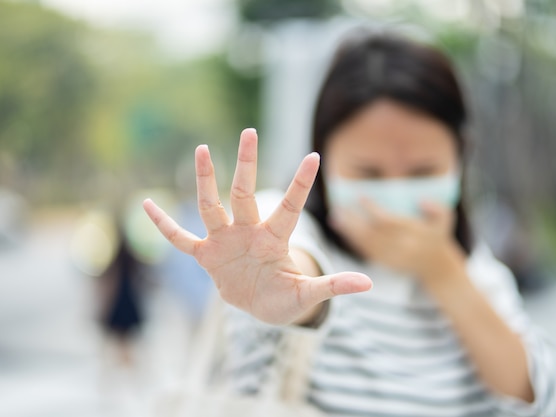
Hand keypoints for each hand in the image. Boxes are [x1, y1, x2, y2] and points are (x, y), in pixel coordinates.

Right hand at [143, 128, 371, 324]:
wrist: (261, 306)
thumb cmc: (286, 298)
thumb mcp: (307, 294)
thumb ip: (332, 286)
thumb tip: (369, 285)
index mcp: (275, 239)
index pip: (290, 207)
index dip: (300, 184)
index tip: (315, 156)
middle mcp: (249, 232)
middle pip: (245, 193)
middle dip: (248, 164)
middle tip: (250, 131)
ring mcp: (225, 241)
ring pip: (212, 206)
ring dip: (206, 180)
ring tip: (203, 149)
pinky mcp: (207, 256)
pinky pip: (181, 239)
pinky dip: (164, 225)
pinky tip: (145, 204)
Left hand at [330, 198, 464, 284]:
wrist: (437, 269)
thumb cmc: (437, 237)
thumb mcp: (444, 221)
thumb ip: (437, 209)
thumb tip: (422, 200)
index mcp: (415, 235)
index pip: (389, 222)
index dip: (373, 209)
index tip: (359, 197)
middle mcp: (401, 248)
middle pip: (373, 234)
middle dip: (354, 222)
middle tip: (339, 209)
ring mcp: (392, 258)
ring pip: (366, 244)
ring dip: (349, 232)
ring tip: (336, 218)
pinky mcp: (385, 264)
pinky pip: (366, 252)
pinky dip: (354, 241)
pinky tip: (343, 230)